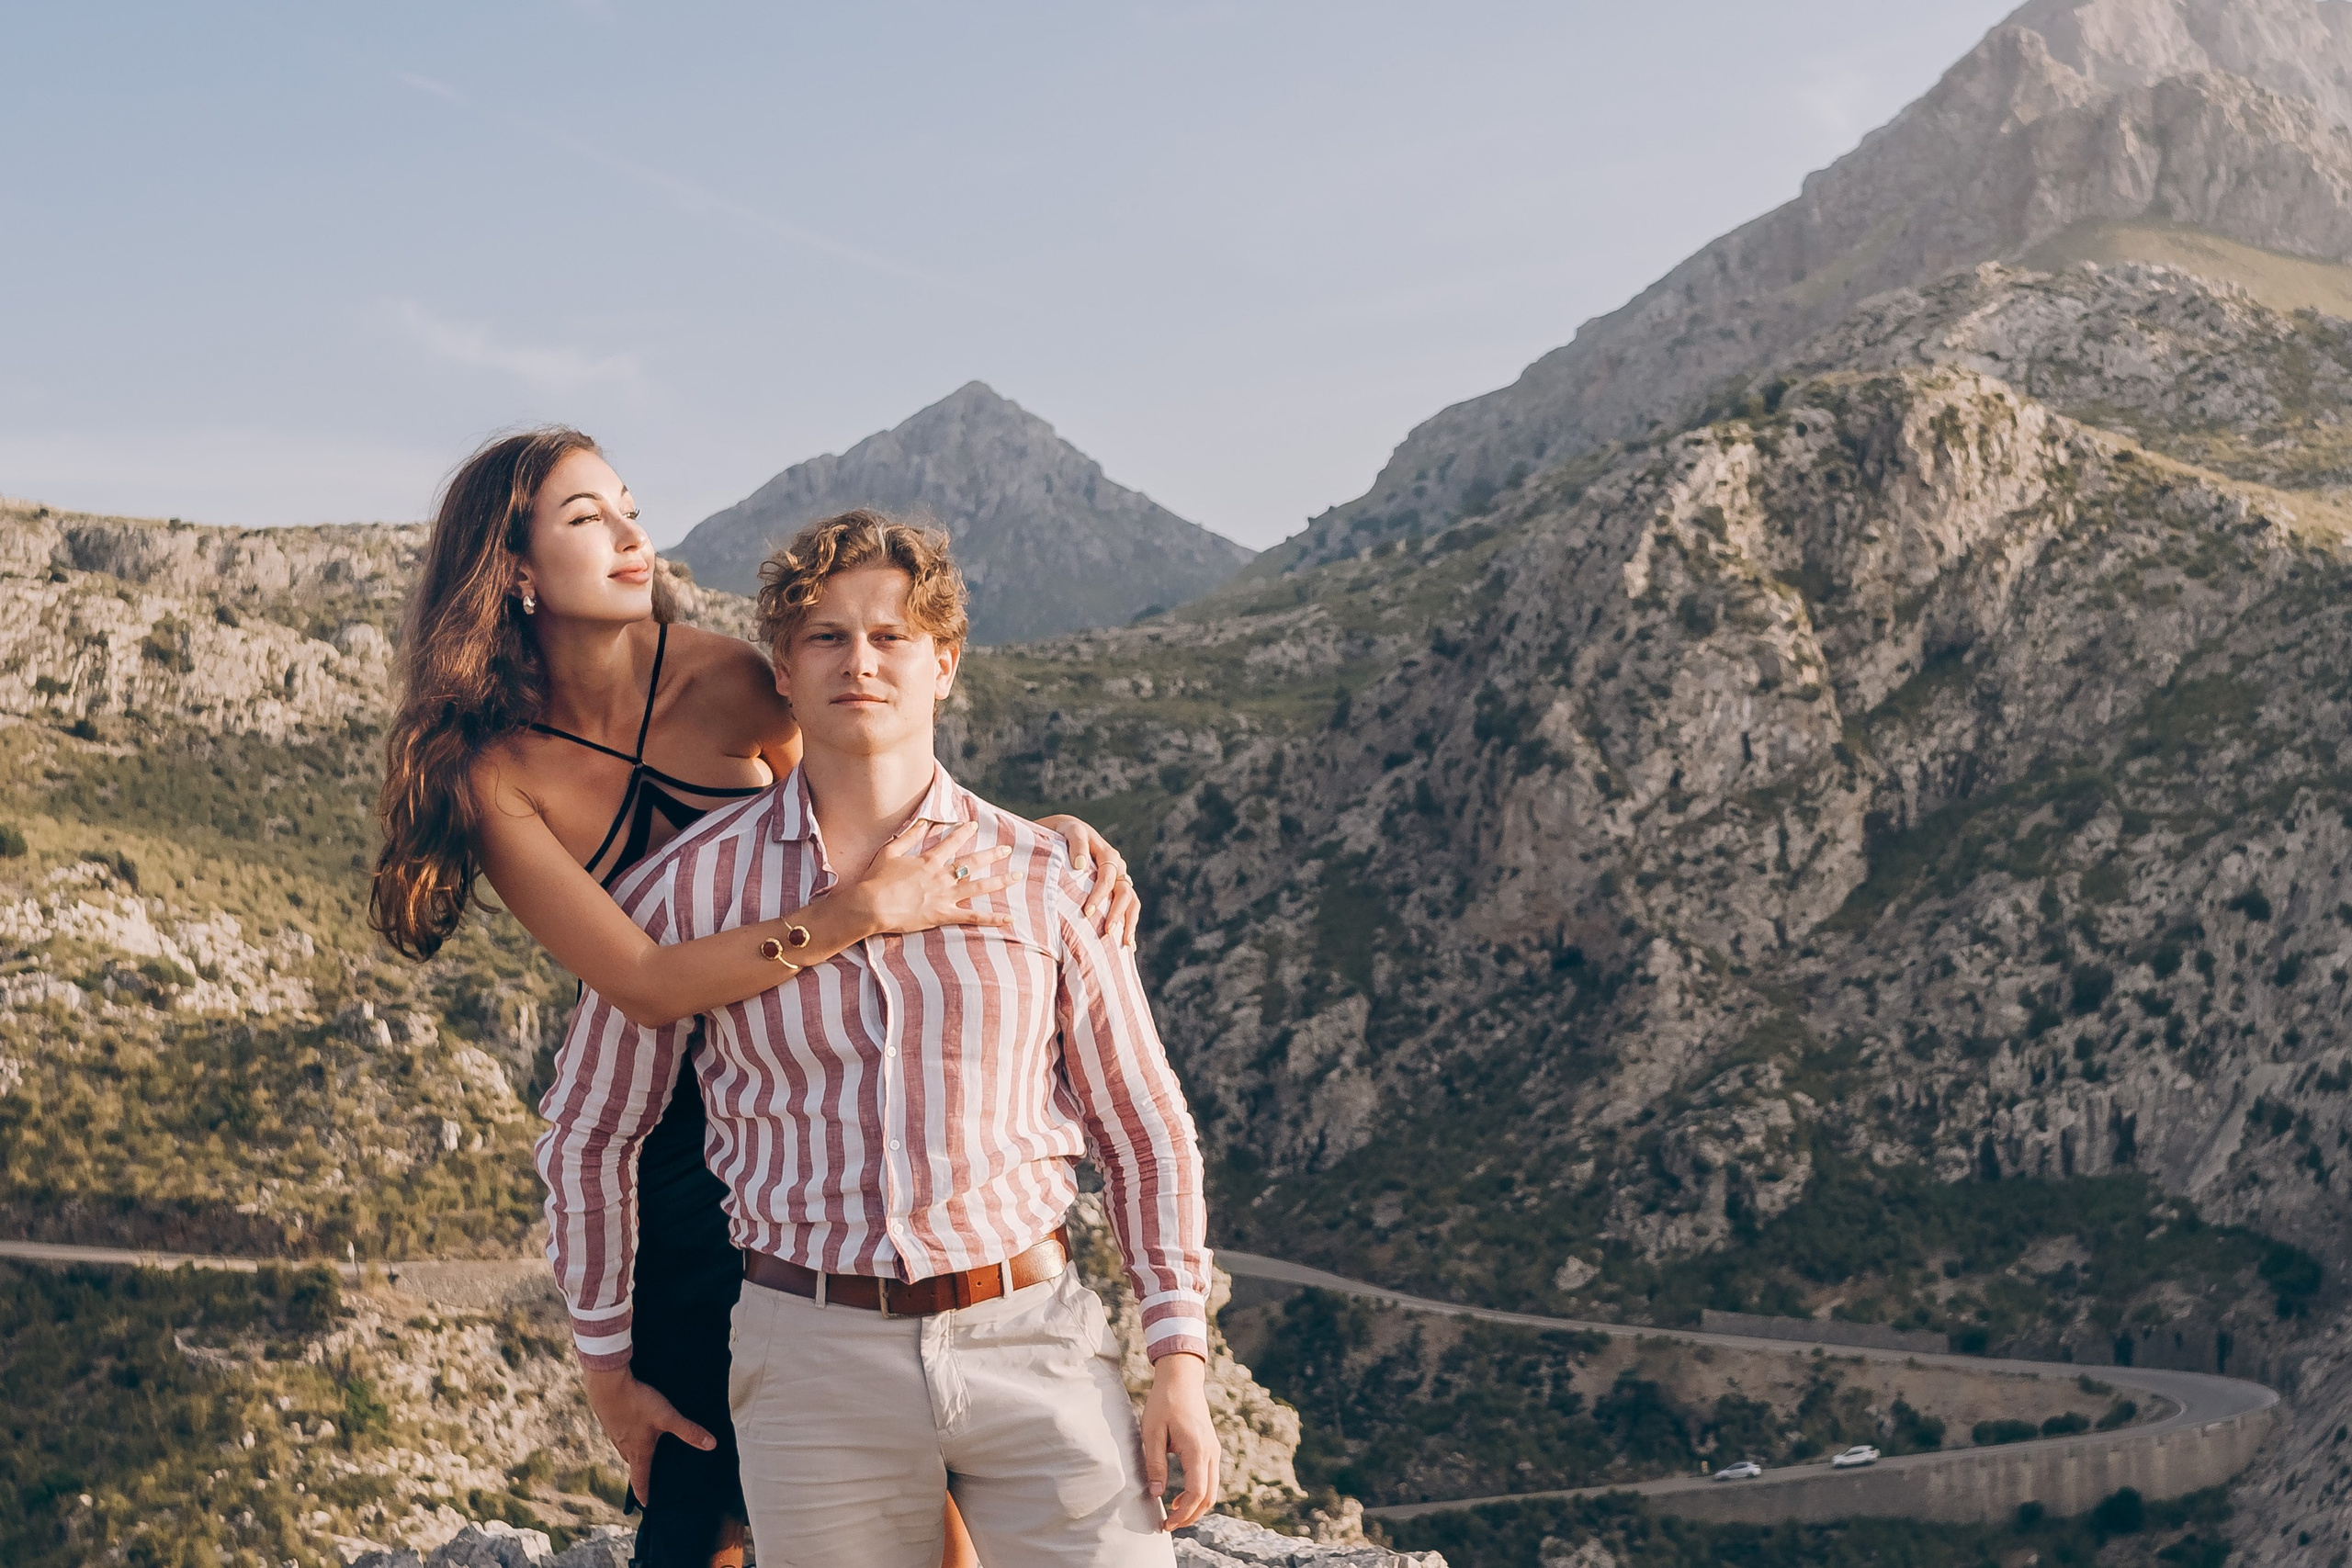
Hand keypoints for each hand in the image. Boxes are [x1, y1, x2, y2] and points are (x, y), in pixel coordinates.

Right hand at [581, 1363, 714, 1503]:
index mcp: (638, 1451)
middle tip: (649, 1476)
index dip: (644, 1493)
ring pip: (625, 1448)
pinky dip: (627, 1435)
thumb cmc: (637, 1403)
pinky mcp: (608, 1419)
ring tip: (643, 1450)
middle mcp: (623, 1446)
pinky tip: (632, 1425)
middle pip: (633, 1464)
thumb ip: (688, 1431)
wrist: (607, 1384)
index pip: (640, 1479)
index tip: (646, 1505)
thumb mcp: (667, 1417)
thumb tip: (711, 1445)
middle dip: (641, 1471)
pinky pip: (619, 1434)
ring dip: (634, 1452)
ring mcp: (614, 1433)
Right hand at [841, 820, 1013, 936]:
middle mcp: (941, 877)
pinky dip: (992, 918)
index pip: (951, 843)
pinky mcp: (943, 915)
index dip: (963, 832)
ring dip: (1000, 881)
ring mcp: (945, 897)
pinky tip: (1009, 918)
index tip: (974, 825)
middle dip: (991, 854)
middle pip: (973, 863)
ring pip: (979, 888)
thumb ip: (909, 836)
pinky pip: (973, 918)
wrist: (871, 905)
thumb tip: (924, 821)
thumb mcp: (890, 851)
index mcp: (929, 861)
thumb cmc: (876, 879)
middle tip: (1007, 849)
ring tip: (1017, 876)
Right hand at [1040, 815, 1139, 947]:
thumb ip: (1092, 908)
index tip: (1126, 946)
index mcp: (1119, 878)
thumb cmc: (1067, 868)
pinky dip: (1079, 854)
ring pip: (1108, 871)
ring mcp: (1098, 845)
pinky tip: (1076, 866)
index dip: (1130, 924)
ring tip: (1088, 910)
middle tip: (1106, 933)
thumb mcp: (1081, 889)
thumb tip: (1099, 943)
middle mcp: (1114, 863)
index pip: (1131, 903)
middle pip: (1124, 891)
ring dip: (1099, 892)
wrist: (1057, 831)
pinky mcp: (1078, 831)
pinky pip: (1081, 842)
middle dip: (1116, 914)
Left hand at [1140, 1351, 1218, 1530]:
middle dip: (1190, 1516)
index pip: (1196, 1493)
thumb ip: (1155, 1463)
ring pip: (1213, 1490)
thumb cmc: (1163, 1403)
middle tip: (1168, 1526)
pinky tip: (1180, 1497)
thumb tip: (1156, 1493)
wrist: (1181, 1379)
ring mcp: (1214, 1450)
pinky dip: (1199, 1494)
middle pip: (1209, 1497)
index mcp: (1197, 1449)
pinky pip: (1210, 1478)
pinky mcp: (1211, 1447)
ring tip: (1173, 1515)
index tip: (1165, 1524)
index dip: (1182, 1514)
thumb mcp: (1152, 1432)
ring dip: (1195, 1507)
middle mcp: (1211, 1452)